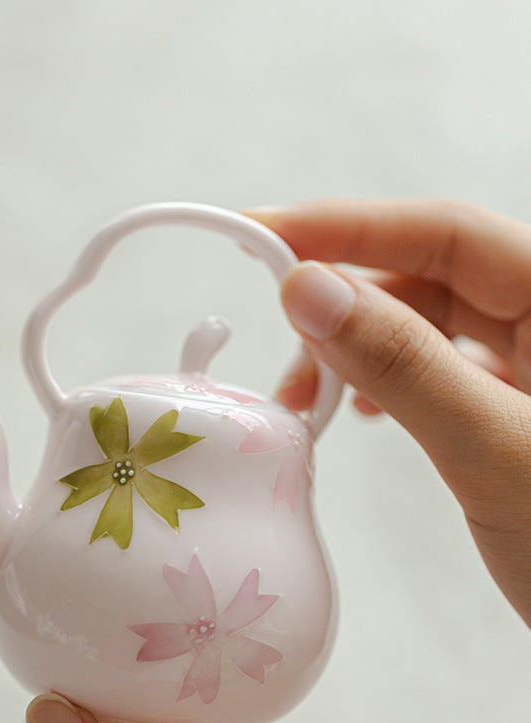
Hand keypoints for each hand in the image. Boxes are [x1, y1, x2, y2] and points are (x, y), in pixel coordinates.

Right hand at [246, 200, 530, 626]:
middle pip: (435, 275)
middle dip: (347, 304)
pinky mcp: (521, 411)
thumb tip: (309, 291)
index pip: (448, 233)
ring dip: (362, 349)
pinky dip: (393, 383)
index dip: (348, 227)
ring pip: (434, 325)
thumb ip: (404, 365)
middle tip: (281, 351)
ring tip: (311, 397)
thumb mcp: (495, 452)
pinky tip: (365, 409)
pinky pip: (445, 371)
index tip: (261, 234)